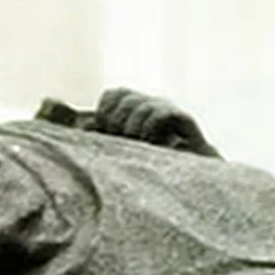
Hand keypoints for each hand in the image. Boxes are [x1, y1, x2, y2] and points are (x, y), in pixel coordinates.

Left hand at [91, 88, 216, 155]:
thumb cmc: (153, 166)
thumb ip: (105, 138)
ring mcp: (168, 109)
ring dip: (134, 128)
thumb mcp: (123, 150)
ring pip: (142, 105)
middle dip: (117, 121)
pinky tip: (152, 144)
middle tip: (123, 142)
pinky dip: (150, 129)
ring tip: (139, 146)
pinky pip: (161, 114)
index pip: (113, 94)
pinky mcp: (184, 119)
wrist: (189, 180)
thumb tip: (85, 128)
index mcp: (136, 107)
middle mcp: (152, 103)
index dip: (105, 112)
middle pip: (125, 96)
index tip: (107, 133)